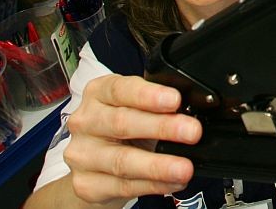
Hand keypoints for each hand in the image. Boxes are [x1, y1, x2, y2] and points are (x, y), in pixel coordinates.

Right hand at [62, 74, 200, 203]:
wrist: (95, 163)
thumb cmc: (123, 125)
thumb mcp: (138, 106)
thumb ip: (159, 103)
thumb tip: (193, 109)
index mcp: (99, 93)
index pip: (121, 89)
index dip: (148, 95)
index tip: (175, 100)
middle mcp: (86, 121)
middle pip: (122, 123)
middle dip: (161, 128)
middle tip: (192, 132)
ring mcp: (82, 154)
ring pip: (122, 161)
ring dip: (158, 166)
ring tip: (184, 168)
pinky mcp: (86, 184)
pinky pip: (123, 186)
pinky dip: (153, 185)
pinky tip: (172, 182)